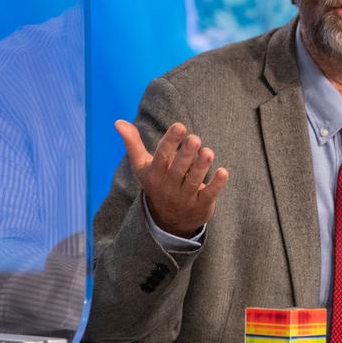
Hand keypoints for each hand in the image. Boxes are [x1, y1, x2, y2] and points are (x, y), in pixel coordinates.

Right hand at [114, 119, 229, 237]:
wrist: (169, 221)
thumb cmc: (157, 183)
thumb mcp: (143, 167)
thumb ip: (133, 144)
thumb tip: (118, 122)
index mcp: (156, 174)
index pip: (162, 157)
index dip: (170, 142)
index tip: (180, 126)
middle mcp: (169, 186)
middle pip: (178, 169)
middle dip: (186, 154)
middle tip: (195, 138)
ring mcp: (185, 197)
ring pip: (193, 181)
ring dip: (201, 167)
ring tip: (208, 152)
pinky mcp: (201, 205)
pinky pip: (209, 194)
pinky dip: (216, 184)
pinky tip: (223, 172)